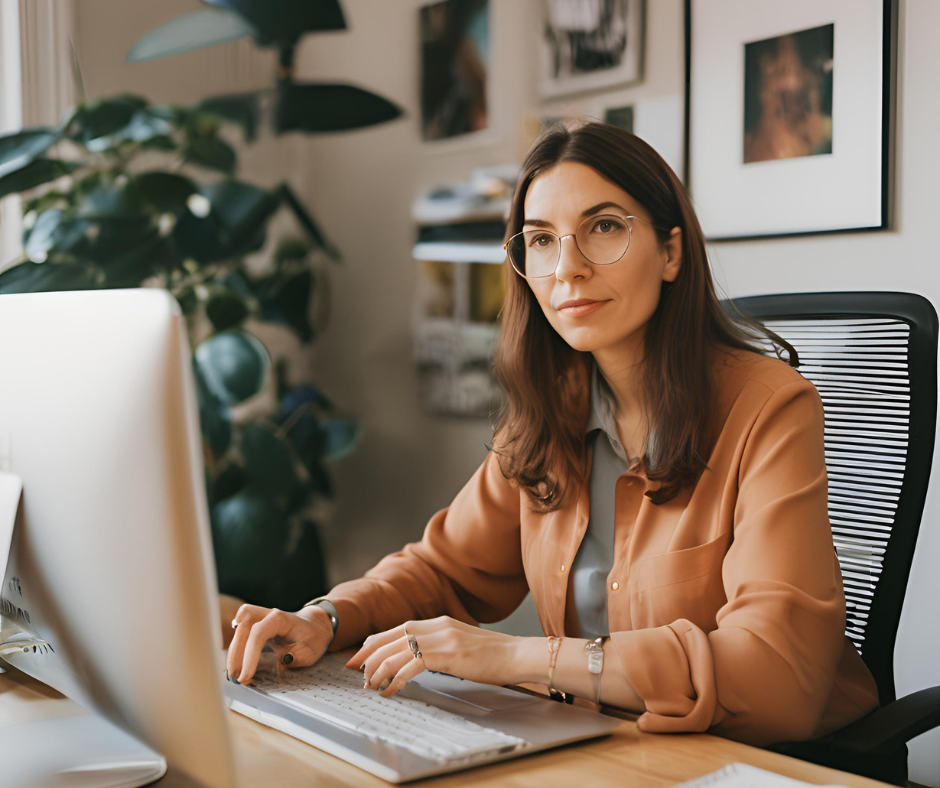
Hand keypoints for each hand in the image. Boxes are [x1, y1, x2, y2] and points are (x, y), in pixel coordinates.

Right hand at [226, 603, 333, 684]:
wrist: (315, 626)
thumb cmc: (312, 638)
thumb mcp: (309, 652)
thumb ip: (292, 658)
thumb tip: (276, 664)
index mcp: (281, 619)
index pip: (258, 634)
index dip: (249, 655)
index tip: (245, 676)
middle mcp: (268, 614)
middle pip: (244, 628)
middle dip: (236, 654)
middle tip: (235, 677)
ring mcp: (261, 616)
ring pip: (239, 628)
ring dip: (234, 651)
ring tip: (234, 673)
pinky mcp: (256, 623)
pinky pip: (240, 630)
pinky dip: (236, 646)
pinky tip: (235, 661)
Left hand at [347, 616, 527, 698]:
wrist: (518, 655)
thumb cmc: (494, 655)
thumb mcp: (462, 644)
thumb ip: (440, 645)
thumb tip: (420, 658)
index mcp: (440, 622)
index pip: (400, 627)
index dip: (377, 641)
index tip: (361, 654)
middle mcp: (438, 626)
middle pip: (393, 636)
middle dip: (369, 654)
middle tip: (355, 670)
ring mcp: (443, 638)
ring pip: (398, 650)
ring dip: (379, 668)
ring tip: (370, 685)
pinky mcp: (448, 654)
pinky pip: (412, 665)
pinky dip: (396, 678)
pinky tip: (390, 690)